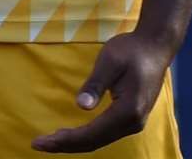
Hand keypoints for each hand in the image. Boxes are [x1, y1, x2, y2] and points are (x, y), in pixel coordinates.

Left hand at [31, 31, 172, 151]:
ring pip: (100, 140)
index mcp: (128, 111)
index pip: (91, 134)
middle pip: (94, 142)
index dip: (65, 140)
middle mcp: (133, 123)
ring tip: (49, 141)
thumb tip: (81, 106)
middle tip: (38, 144)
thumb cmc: (130, 51)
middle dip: (65, 145)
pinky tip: (70, 135)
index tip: (40, 142)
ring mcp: (133, 122)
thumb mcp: (109, 62)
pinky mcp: (130, 118)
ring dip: (74, 143)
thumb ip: (95, 84)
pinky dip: (85, 137)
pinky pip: (104, 133)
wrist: (154, 47)